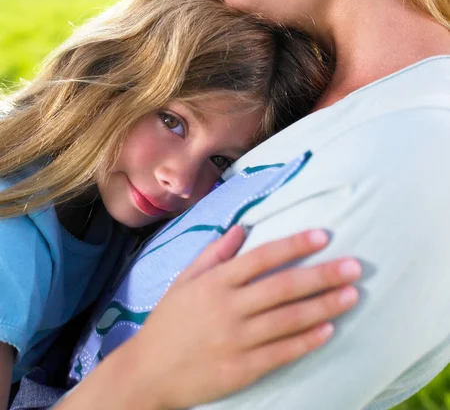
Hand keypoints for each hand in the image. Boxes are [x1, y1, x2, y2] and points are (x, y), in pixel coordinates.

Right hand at [123, 226, 360, 408]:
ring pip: (288, 319)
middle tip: (355, 266)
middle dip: (322, 275)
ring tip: (352, 295)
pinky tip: (329, 330)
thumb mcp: (184, 280)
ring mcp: (236, 340)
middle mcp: (228, 307)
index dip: (294, 245)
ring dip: (324, 306)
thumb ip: (214, 253)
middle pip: (283, 287)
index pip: (262, 257)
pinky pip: (281, 353)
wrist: (147, 372)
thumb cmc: (168, 321)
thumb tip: (243, 227)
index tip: (323, 236)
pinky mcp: (241, 369)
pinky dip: (307, 341)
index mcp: (214, 282)